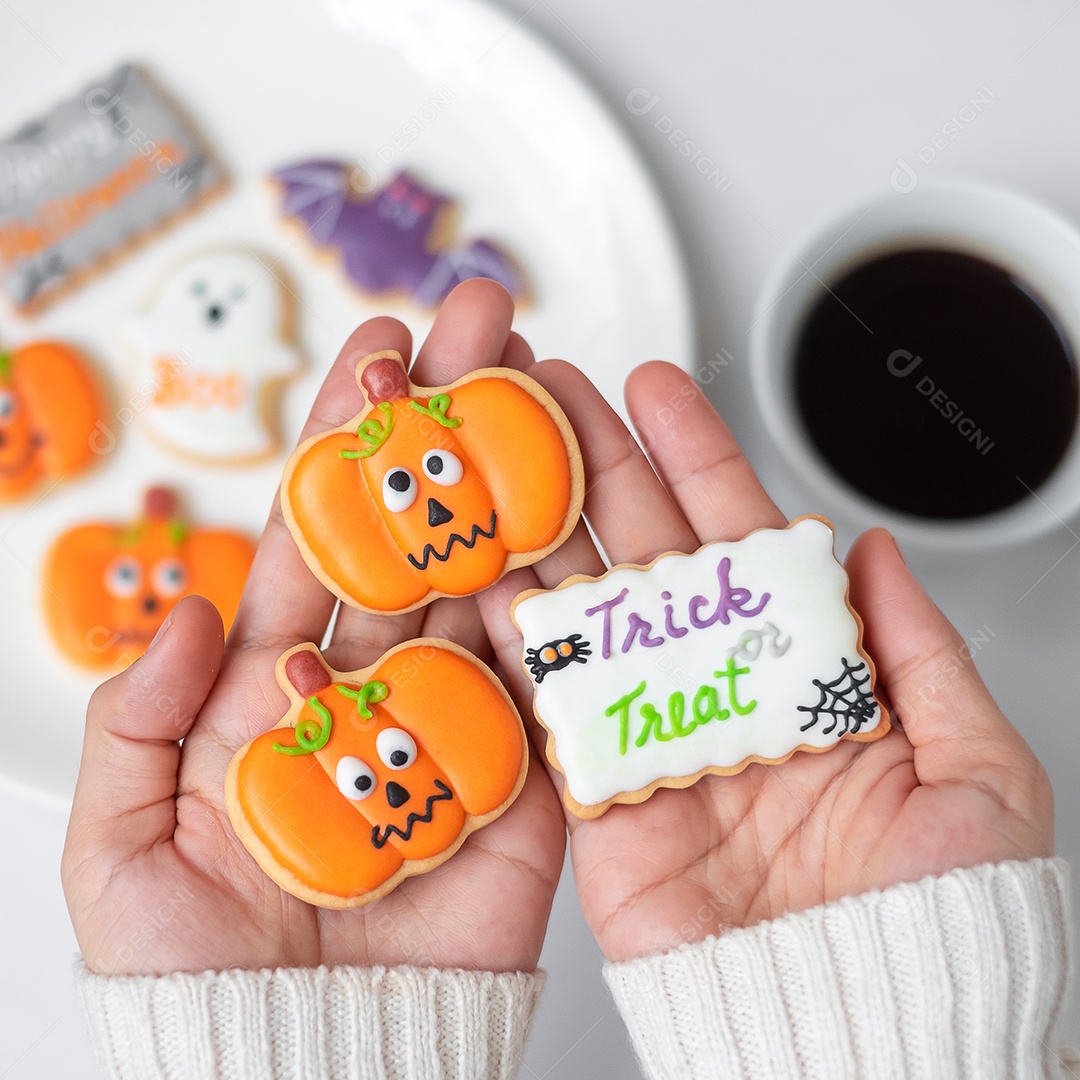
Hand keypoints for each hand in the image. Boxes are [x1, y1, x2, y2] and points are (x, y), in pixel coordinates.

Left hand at [61, 280, 565, 976]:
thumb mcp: (118, 841)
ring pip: (492, 586)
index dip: (348, 440)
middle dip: (450, 423)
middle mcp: (376, 685)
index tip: (377, 351)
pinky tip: (591, 518)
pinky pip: (552, 686)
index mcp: (280, 683)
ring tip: (547, 387)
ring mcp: (458, 722)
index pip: (320, 535)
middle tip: (481, 321)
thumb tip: (190, 607)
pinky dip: (570, 607)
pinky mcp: (525, 780)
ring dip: (519, 486)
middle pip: (418, 533)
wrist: (305, 1065)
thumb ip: (140, 717)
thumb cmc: (197, 970)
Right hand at [478, 359, 1053, 961]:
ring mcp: (654, 739)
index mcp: (804, 673)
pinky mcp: (602, 802)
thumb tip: (872, 547)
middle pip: (648, 555)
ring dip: (542, 532)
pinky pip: (549, 707)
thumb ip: (917, 648)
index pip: (740, 537)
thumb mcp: (972, 761)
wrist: (869, 1034)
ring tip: (497, 458)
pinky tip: (480, 574)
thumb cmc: (942, 913)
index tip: (656, 387)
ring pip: (587, 614)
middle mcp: (720, 692)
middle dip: (598, 465)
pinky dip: (511, 642)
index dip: (697, 456)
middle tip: (549, 391)